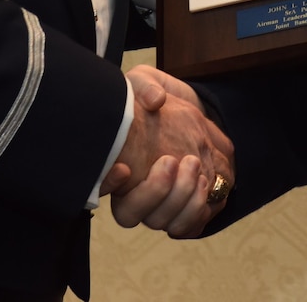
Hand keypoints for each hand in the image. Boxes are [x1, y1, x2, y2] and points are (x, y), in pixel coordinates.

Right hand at [103, 65, 233, 237]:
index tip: (124, 168)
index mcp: (117, 167)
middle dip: (157, 191)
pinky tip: (205, 181)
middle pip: (137, 215)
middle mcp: (136, 193)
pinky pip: (191, 225)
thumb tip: (155, 100)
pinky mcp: (188, 207)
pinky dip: (199, 209)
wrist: (186, 112)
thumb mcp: (144, 80)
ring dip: (182, 200)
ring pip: (167, 223)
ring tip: (194, 168)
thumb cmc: (156, 98)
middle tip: (172, 160)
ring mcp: (163, 203)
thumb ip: (145, 85)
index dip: (108, 184)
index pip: (101, 188)